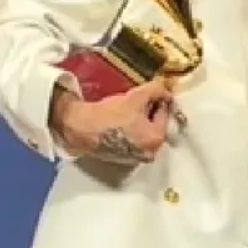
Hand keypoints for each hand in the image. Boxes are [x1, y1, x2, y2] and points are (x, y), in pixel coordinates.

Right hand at [51, 78, 174, 162]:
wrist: (81, 128)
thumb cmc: (111, 114)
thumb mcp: (137, 96)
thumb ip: (157, 90)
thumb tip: (166, 89)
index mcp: (157, 140)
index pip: (164, 113)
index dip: (157, 99)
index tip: (148, 92)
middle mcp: (150, 153)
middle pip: (155, 124)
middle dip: (149, 111)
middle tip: (137, 100)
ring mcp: (135, 158)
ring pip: (144, 132)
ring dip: (140, 120)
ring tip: (127, 109)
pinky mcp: (122, 158)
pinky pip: (133, 139)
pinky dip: (130, 130)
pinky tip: (119, 120)